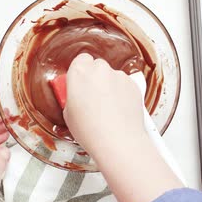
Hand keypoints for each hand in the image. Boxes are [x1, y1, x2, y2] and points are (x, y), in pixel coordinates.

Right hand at [65, 54, 182, 201]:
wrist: (118, 141)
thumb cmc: (91, 131)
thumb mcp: (68, 113)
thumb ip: (73, 97)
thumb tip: (78, 96)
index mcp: (79, 72)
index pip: (80, 60)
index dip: (80, 73)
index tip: (80, 83)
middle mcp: (100, 69)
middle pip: (96, 66)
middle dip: (95, 79)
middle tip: (92, 98)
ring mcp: (118, 75)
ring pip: (111, 76)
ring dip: (109, 87)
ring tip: (106, 109)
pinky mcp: (133, 84)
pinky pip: (124, 85)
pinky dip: (122, 94)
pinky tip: (118, 110)